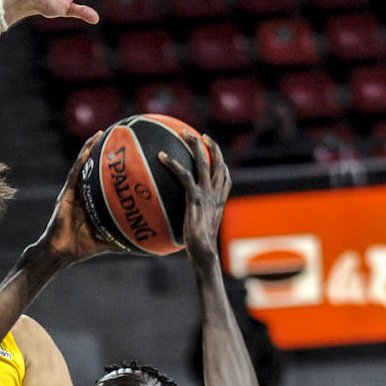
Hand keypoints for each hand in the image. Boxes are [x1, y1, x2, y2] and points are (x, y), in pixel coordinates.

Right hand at [37, 132, 116, 262]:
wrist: (61, 252)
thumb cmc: (81, 248)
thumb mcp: (107, 241)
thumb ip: (122, 238)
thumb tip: (141, 242)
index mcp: (92, 203)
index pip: (104, 181)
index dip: (112, 169)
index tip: (125, 156)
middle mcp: (83, 194)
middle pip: (93, 168)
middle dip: (102, 152)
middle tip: (115, 136)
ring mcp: (73, 192)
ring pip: (83, 166)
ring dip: (90, 149)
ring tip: (101, 134)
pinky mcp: (66, 194)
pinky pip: (75, 174)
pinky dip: (81, 160)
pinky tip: (88, 149)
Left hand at [158, 134, 230, 263]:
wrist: (204, 253)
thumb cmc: (200, 247)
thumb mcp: (201, 229)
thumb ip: (196, 220)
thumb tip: (185, 222)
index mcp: (219, 199)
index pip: (224, 175)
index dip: (219, 160)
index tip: (211, 150)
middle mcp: (215, 192)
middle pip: (216, 161)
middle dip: (208, 144)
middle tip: (196, 134)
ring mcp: (206, 193)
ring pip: (203, 160)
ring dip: (193, 143)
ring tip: (182, 133)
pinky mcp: (194, 197)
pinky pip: (184, 174)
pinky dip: (172, 163)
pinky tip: (161, 156)